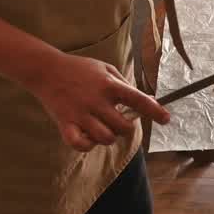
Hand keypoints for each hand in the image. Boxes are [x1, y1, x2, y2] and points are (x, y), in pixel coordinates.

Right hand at [28, 52, 169, 151]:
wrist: (47, 70)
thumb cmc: (80, 68)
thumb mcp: (106, 68)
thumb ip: (124, 84)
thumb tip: (144, 100)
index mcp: (109, 85)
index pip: (138, 100)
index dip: (154, 111)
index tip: (166, 119)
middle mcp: (97, 100)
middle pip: (123, 127)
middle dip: (126, 128)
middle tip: (120, 121)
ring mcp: (80, 114)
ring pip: (105, 138)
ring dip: (108, 137)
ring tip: (103, 128)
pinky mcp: (65, 124)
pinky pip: (80, 145)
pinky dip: (87, 145)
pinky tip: (87, 137)